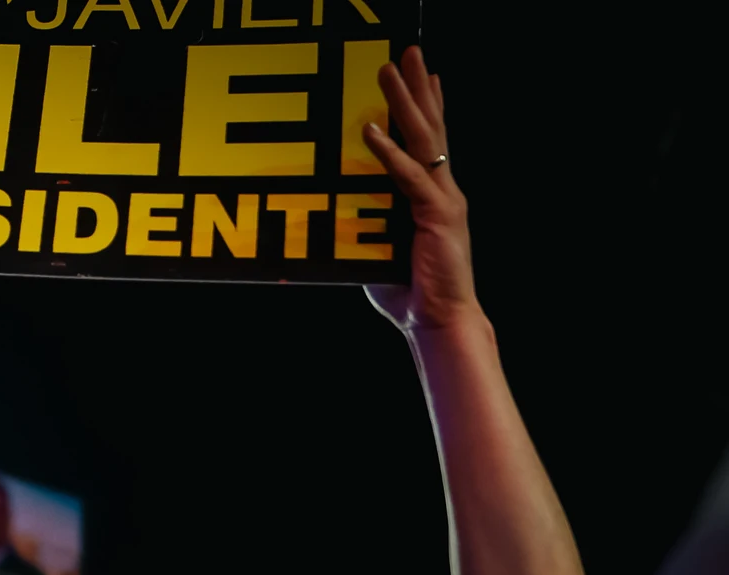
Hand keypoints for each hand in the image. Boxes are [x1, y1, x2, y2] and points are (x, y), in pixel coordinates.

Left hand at [362, 46, 480, 332]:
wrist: (438, 320)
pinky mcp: (435, 215)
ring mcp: (442, 199)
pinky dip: (388, 151)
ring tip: (390, 68)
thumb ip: (365, 222)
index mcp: (432, 195)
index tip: (424, 74)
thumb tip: (334, 209)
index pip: (430, 141)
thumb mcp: (379, 247)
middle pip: (430, 127)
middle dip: (417, 87)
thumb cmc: (408, 290)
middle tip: (406, 51)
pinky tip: (372, 127)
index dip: (427, 106)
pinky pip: (407, 176)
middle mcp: (442, 189)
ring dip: (404, 102)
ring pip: (423, 139)